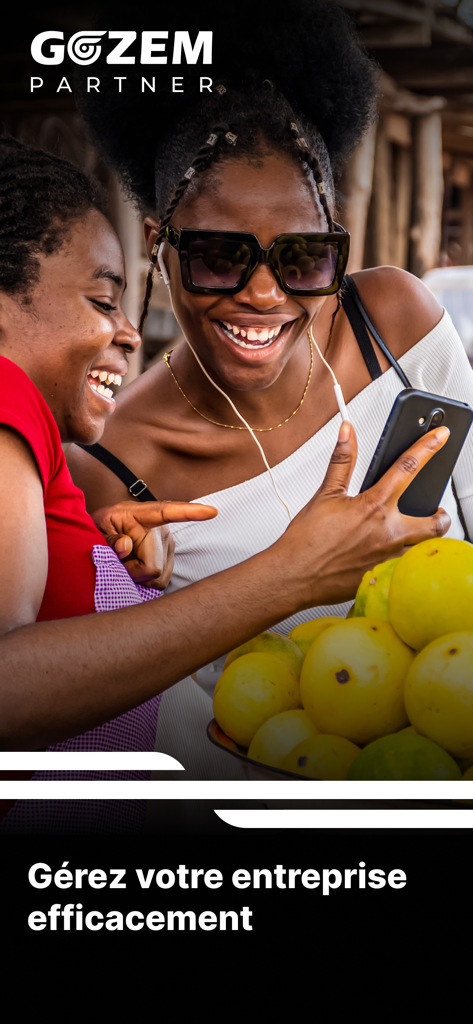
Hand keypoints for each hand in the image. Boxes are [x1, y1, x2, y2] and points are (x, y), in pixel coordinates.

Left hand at [92, 500, 217, 587]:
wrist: (109, 530)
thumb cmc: (104, 526)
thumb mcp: (98, 527)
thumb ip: (109, 539)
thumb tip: (125, 547)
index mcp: (144, 514)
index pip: (168, 511)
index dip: (191, 512)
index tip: (211, 512)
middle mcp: (162, 529)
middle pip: (152, 567)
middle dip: (132, 572)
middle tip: (118, 560)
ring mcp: (169, 544)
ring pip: (157, 577)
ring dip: (138, 576)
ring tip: (127, 561)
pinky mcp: (169, 557)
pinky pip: (160, 580)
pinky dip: (145, 579)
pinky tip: (136, 566)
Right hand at [279, 421, 450, 608]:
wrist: (294, 576)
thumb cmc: (306, 541)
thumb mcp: (325, 494)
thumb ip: (342, 461)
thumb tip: (347, 433)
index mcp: (374, 507)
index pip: (408, 468)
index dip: (428, 447)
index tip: (440, 436)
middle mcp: (388, 533)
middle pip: (435, 522)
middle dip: (440, 515)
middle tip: (435, 511)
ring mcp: (389, 558)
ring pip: (425, 549)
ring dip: (425, 540)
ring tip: (414, 534)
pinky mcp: (383, 577)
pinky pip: (408, 569)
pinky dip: (407, 561)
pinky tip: (393, 555)